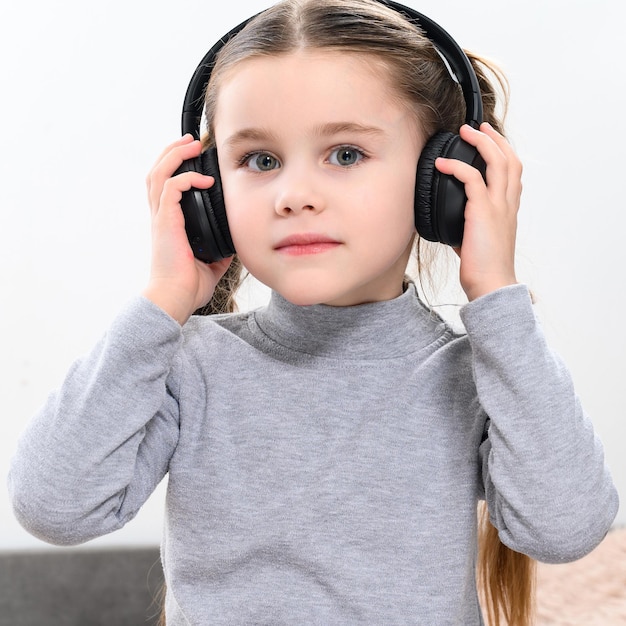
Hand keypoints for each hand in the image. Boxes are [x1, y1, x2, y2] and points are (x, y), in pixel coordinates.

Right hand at [143, 135, 231, 324]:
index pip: (166, 187)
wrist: (175, 298)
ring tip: (191, 145)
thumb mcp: (212, 263)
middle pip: (156, 172)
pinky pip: (171, 188)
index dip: (176, 168)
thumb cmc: (188, 286)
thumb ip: (221, 249)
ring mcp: (161, 218)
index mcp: (169, 224)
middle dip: (172, 152)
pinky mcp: (165, 222)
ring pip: (159, 173)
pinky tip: (205, 180)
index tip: (195, 159)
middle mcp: (161, 217)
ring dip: (175, 155)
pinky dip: (187, 178)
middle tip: (190, 142)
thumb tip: (235, 242)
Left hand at [435, 122, 520, 301]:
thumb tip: (449, 222)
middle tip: (477, 127)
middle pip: (510, 159)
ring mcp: (498, 206)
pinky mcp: (483, 212)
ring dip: (481, 142)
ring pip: (497, 162)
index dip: (503, 152)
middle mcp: (507, 204)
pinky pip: (471, 179)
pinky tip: (442, 164)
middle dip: (494, 138)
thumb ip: (468, 225)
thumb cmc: (483, 268)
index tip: (488, 141)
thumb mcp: (476, 240)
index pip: (513, 172)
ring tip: (465, 132)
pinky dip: (456, 167)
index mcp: (508, 210)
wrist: (491, 284)